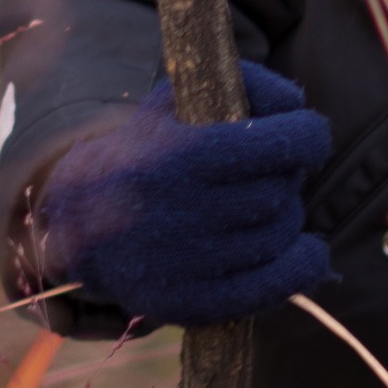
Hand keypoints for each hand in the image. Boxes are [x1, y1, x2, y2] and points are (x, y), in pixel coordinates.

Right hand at [37, 68, 334, 329]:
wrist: (78, 222)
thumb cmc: (146, 148)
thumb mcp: (176, 98)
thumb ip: (243, 84)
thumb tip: (296, 105)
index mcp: (178, 155)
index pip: (281, 145)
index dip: (310, 136)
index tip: (309, 136)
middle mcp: (179, 212)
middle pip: (279, 192)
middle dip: (287, 176)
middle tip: (270, 172)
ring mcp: (184, 264)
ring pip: (279, 236)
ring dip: (286, 217)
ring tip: (258, 206)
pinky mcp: (188, 303)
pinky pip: (272, 287)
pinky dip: (302, 266)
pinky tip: (306, 251)